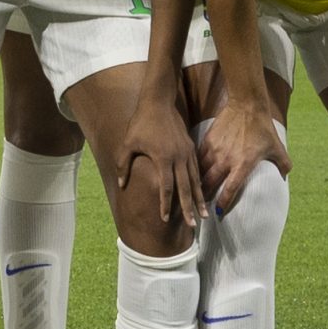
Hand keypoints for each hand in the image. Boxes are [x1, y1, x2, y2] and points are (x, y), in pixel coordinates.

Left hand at [112, 93, 204, 226]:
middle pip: (185, 188)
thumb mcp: (128, 144)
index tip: (165, 219)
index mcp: (163, 159)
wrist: (158, 102)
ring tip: (205, 214)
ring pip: (195, 180)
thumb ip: (124, 165)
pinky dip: (200, 183)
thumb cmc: (141, 123)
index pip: (166, 188)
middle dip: (189, 208)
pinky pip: (197, 170)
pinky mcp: (191, 147)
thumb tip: (122, 185)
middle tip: (194, 226)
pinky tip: (202, 192)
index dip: (166, 205)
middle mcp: (179, 158)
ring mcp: (187, 153)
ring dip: (199, 198)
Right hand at [196, 94, 288, 214]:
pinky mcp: (207, 140)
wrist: (247, 105)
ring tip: (195, 192)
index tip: (219, 213)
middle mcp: (226, 160)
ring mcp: (215, 150)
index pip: (230, 189)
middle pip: (210, 183)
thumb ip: (283, 165)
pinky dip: (196, 167)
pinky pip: (198, 158)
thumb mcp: (278, 148)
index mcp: (243, 164)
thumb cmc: (263, 128)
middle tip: (202, 206)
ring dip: (198, 183)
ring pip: (201, 172)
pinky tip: (194, 172)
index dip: (223, 203)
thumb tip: (284, 178)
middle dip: (205, 197)